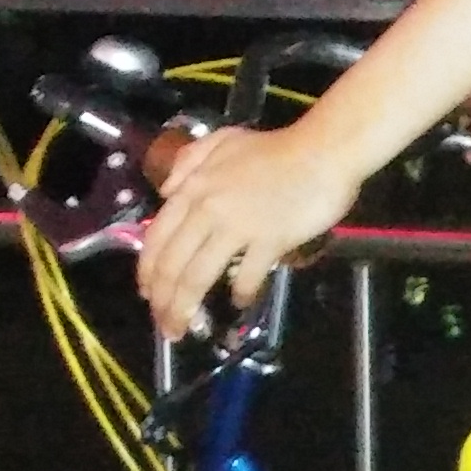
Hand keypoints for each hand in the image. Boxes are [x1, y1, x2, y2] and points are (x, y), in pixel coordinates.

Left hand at [136, 121, 356, 336]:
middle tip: (166, 324)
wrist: (323, 152)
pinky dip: (241, 293)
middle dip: (163, 302)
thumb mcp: (223, 141)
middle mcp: (208, 210)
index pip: (157, 238)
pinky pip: (246, 275)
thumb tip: (166, 191)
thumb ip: (190, 160)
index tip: (148, 295)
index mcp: (193, 189)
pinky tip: (240, 301)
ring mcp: (238, 227)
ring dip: (186, 308)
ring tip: (186, 328)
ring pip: (198, 277)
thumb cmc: (276, 148)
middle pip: (173, 266)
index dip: (148, 273)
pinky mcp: (269, 241)